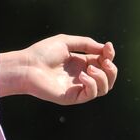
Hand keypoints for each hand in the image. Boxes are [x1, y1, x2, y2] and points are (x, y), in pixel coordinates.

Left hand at [2, 35, 117, 103]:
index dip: (109, 55)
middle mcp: (82, 76)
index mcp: (81, 63)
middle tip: (104, 61)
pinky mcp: (72, 97)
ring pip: (104, 88)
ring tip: (91, 69)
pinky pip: (91, 94)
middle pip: (109, 78)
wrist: (26, 66)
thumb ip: (86, 44)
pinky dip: (92, 84)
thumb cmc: (42, 53)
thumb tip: (104, 49)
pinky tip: (82, 75)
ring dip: (103, 77)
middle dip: (112, 69)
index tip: (108, 46)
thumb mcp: (66, 41)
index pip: (104, 62)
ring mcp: (77, 87)